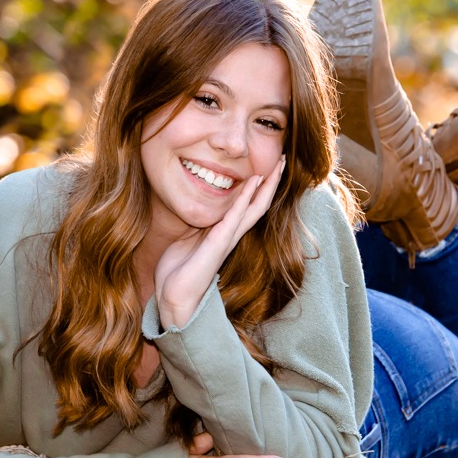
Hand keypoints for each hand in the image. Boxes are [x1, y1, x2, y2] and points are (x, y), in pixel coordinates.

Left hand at [155, 156, 285, 327]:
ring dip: (266, 186)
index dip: (260, 186)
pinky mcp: (218, 245)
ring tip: (276, 166)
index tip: (268, 166)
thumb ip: (198, 224)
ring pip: (254, 209)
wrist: (175, 298)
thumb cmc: (179, 271)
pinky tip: (252, 182)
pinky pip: (234, 217)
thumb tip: (199, 209)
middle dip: (272, 182)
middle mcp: (231, 235)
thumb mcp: (188, 238)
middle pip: (259, 204)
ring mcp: (227, 240)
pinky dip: (243, 199)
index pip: (249, 205)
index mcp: (225, 232)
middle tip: (282, 159)